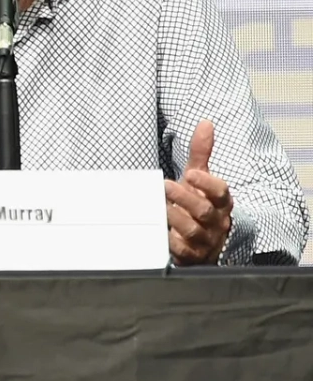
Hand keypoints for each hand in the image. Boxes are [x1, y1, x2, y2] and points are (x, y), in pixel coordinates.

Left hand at [167, 121, 232, 264]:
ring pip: (192, 231)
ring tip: (158, 206)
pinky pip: (181, 251)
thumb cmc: (199, 205)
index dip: (207, 183)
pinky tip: (158, 231)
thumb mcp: (200, 179)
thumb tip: (205, 123)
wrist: (203, 243)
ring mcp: (205, 241)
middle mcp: (216, 222)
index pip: (221, 192)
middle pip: (204, 211)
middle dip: (184, 198)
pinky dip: (169, 241)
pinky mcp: (192, 257)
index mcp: (221, 202)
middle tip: (164, 186)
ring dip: (173, 217)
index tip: (191, 173)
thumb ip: (202, 154)